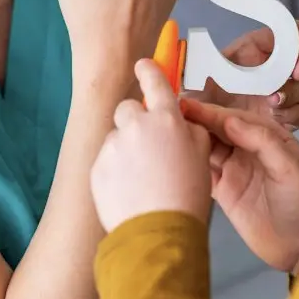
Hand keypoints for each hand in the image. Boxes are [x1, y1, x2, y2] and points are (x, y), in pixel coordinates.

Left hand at [91, 59, 212, 232]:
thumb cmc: (187, 195)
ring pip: (117, 136)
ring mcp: (113, 146)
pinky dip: (115, 170)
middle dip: (136, 121)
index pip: (154, 80)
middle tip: (149, 147)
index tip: (143, 66)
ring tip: (140, 178)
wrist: (157, 233)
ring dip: (126, 148)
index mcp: (166, 119)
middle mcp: (136, 125)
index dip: (149, 70)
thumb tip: (179, 119)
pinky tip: (129, 190)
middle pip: (129, 108)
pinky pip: (106, 159)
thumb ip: (190, 129)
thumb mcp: (202, 155)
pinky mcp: (97, 167)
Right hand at [180, 100, 298, 272]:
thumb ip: (261, 140)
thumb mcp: (289, 167)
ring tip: (162, 132)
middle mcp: (248, 148)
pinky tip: (172, 158)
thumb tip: (229, 119)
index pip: (233, 118)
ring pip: (206, 147)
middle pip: (216, 130)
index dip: (210, 112)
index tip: (186, 106)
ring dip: (188, 140)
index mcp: (267, 136)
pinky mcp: (224, 191)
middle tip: (166, 114)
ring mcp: (235, 169)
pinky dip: (189, 163)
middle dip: (194, 121)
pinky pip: (203, 171)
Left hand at [186, 21, 298, 130]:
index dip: (292, 32)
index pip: (275, 38)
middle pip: (296, 61)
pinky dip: (294, 113)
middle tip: (297, 70)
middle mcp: (267, 73)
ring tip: (274, 100)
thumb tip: (180, 46)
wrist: (202, 141)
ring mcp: (278, 97)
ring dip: (294, 90)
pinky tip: (278, 116)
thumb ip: (189, 65)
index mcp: (248, 56)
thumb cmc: (195, 107)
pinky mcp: (283, 120)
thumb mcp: (189, 83)